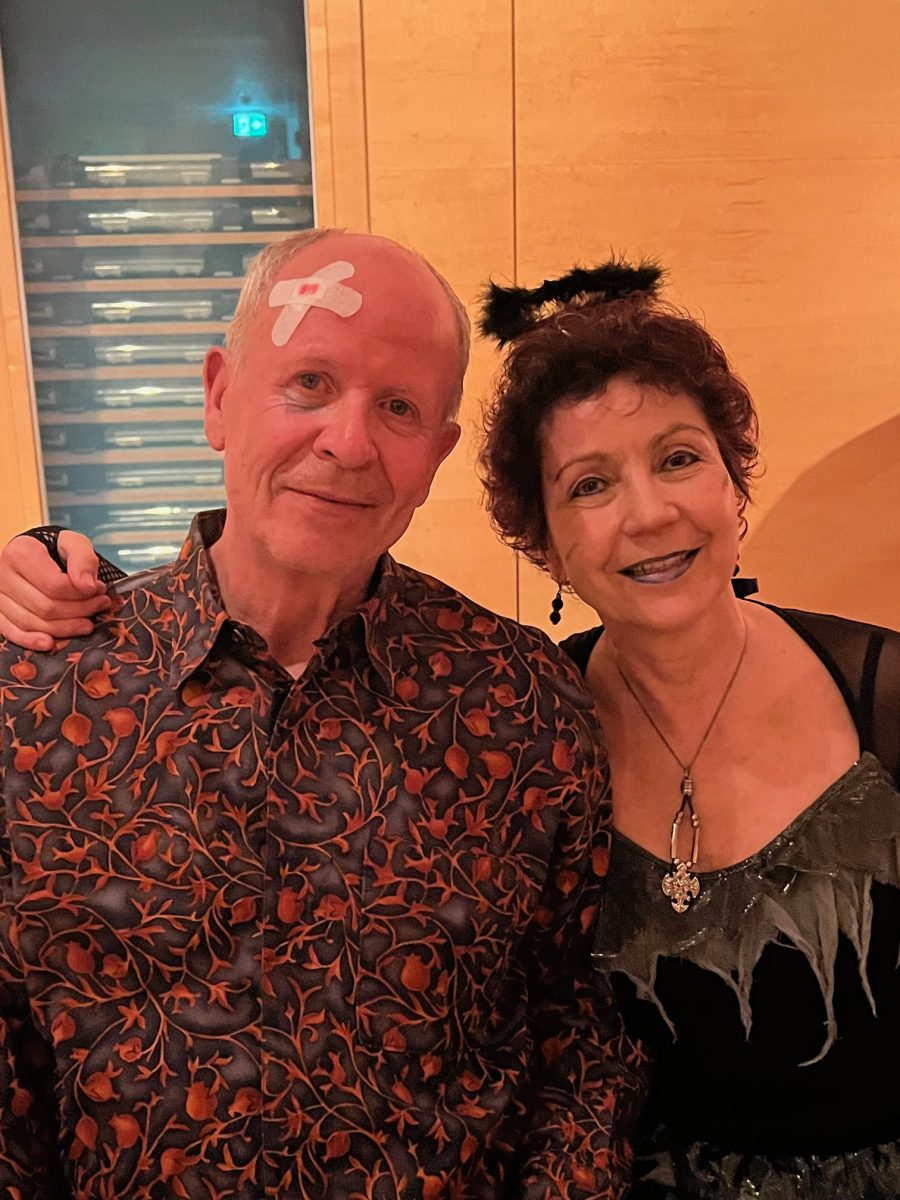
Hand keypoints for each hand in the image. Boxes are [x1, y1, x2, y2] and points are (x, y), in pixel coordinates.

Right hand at [0, 531, 113, 649]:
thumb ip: (83, 559)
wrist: (30, 552)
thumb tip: (89, 586)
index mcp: (20, 553)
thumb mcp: (73, 542)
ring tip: (87, 623)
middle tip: (100, 605)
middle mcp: (2, 575)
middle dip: (79, 611)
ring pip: (31, 623)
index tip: (100, 589)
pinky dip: (31, 641)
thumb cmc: (53, 548)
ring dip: (64, 628)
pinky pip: (10, 632)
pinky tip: (51, 644)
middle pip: (45, 607)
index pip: (55, 586)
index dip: (81, 593)